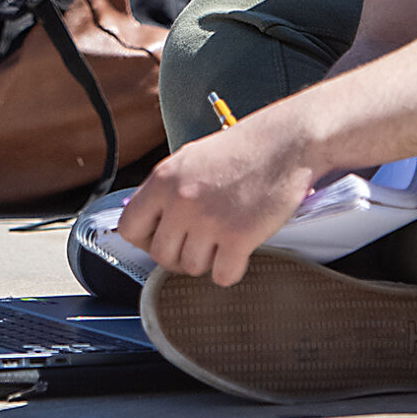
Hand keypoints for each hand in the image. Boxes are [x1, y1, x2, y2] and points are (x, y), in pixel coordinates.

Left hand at [115, 114, 319, 286]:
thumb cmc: (243, 149)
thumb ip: (168, 190)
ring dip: (208, 260)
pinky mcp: (238, 236)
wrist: (287, 141)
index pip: (129, 228)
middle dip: (180, 255)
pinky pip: (222, 276)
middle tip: (201, 243)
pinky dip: (231, 269)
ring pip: (191, 268)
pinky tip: (240, 250)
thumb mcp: (192, 159)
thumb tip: (150, 223)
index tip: (164, 238)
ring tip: (224, 238)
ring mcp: (209, 220)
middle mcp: (181, 200)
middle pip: (161, 255)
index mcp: (164, 179)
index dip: (147, 239)